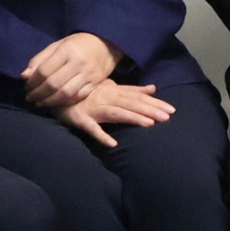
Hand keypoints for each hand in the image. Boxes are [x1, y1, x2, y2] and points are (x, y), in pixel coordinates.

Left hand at [21, 32, 119, 108]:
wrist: (106, 44)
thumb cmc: (78, 44)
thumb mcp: (57, 45)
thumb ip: (40, 59)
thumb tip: (24, 76)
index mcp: (67, 50)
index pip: (44, 70)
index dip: (32, 82)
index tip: (26, 87)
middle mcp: (79, 63)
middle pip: (54, 84)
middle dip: (38, 94)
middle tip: (30, 98)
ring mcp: (89, 74)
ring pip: (65, 94)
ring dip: (49, 101)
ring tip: (40, 102)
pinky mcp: (96, 84)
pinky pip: (77, 97)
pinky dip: (64, 102)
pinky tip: (55, 102)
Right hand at [56, 80, 176, 148]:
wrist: (56, 91)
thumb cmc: (86, 91)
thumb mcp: (111, 86)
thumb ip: (132, 89)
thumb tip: (153, 88)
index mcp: (114, 91)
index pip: (138, 97)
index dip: (155, 103)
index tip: (172, 110)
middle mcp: (106, 98)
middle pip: (131, 104)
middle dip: (150, 109)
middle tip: (168, 117)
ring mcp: (94, 108)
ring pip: (116, 113)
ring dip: (132, 118)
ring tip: (149, 124)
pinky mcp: (81, 119)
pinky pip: (92, 128)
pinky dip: (101, 135)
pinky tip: (113, 144)